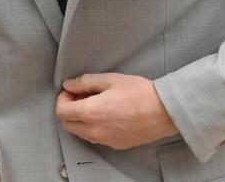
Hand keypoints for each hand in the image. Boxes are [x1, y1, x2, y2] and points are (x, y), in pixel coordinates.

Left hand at [55, 73, 176, 148]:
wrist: (163, 111)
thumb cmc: (138, 92)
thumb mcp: (110, 79)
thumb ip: (85, 82)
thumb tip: (68, 85)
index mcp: (90, 113)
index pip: (61, 112)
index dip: (62, 99)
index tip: (72, 91)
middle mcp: (94, 131)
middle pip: (67, 125)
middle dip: (68, 110)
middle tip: (81, 97)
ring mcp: (105, 140)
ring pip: (80, 133)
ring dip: (79, 120)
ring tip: (94, 105)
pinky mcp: (116, 145)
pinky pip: (95, 138)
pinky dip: (93, 127)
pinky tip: (106, 115)